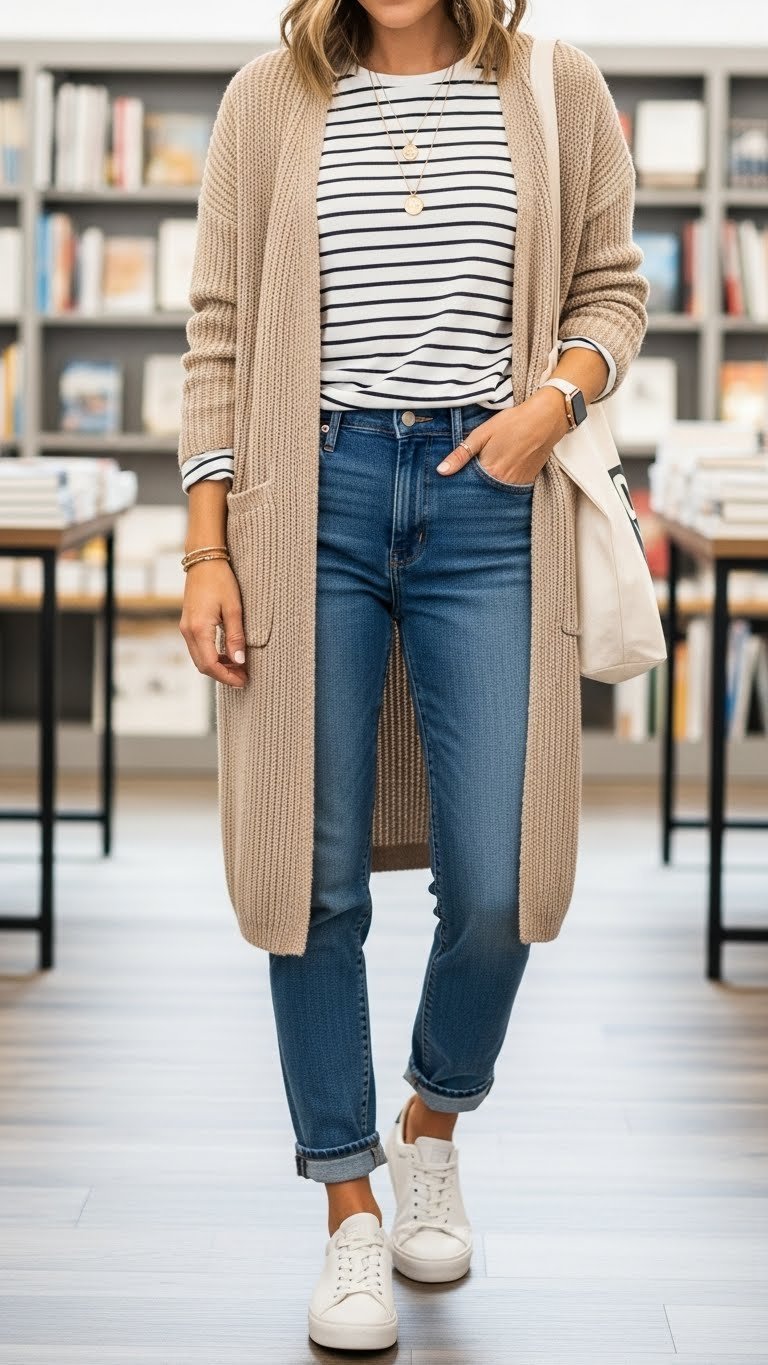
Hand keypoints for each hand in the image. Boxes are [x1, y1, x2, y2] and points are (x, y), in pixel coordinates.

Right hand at [179, 558, 248, 687]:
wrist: (204, 560)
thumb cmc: (221, 580)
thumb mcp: (234, 609)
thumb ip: (236, 637)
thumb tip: (239, 662)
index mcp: (199, 629)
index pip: (211, 664)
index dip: (227, 677)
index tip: (244, 681)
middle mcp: (188, 631)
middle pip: (203, 665)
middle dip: (223, 675)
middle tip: (243, 678)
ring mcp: (185, 627)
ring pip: (199, 658)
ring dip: (218, 667)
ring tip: (239, 668)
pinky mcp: (187, 623)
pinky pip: (198, 648)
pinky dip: (212, 656)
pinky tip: (228, 655)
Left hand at [435, 388, 570, 483]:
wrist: (546, 419)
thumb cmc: (512, 423)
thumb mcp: (482, 434)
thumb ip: (461, 454)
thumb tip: (441, 471)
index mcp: (489, 471)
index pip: (468, 486)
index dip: (460, 483)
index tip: (454, 481)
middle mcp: (503, 482)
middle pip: (482, 491)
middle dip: (474, 488)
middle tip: (472, 476)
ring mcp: (517, 484)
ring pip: (496, 492)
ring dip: (489, 487)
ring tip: (486, 474)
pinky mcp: (528, 481)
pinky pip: (510, 489)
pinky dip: (503, 485)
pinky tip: (501, 473)